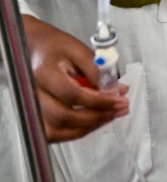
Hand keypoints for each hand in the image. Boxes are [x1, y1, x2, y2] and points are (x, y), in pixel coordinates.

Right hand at [23, 15, 128, 142]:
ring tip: (110, 115)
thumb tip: (115, 89)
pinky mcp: (36, 118)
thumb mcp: (79, 50)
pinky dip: (77, 131)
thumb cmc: (55, 48)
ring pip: (59, 131)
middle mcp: (33, 94)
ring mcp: (32, 108)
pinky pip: (55, 134)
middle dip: (98, 116)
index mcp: (44, 73)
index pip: (73, 94)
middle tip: (119, 108)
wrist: (36, 49)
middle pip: (65, 116)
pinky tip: (94, 120)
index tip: (120, 99)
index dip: (100, 101)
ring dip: (89, 126)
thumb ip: (97, 70)